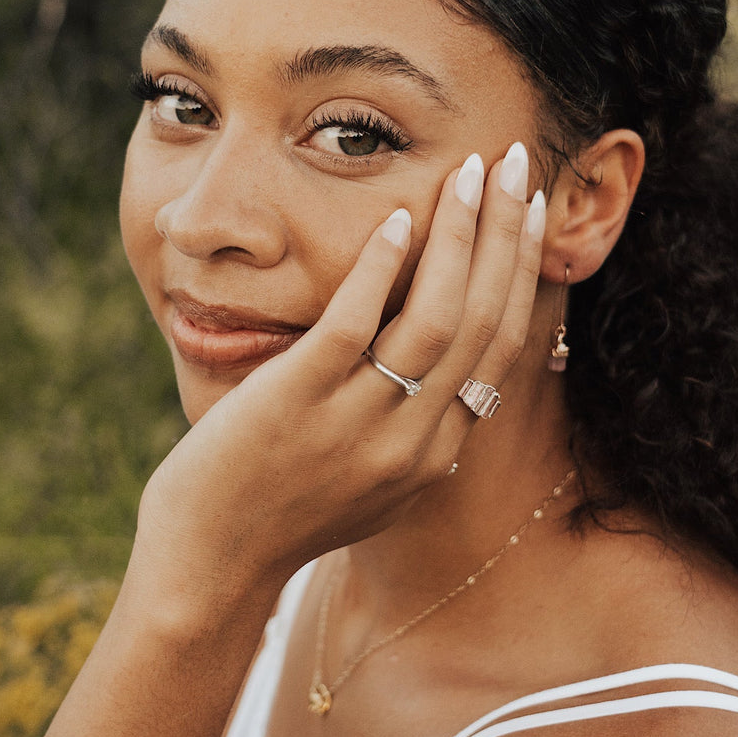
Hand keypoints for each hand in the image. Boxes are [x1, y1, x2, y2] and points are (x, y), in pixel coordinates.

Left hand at [134, 144, 545, 588]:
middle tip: (518, 165)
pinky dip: (382, 268)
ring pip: (437, 319)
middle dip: (508, 235)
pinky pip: (356, 323)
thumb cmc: (276, 518)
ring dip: (462, 237)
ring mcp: (358, 423)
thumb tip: (437, 385)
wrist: (208, 571)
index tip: (529, 215)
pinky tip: (397, 221)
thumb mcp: (369, 485)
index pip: (501, 349)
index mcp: (435, 455)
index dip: (522, 273)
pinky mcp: (299, 402)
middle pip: (483, 322)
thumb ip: (408, 435)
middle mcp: (413, 442)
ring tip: (471, 174)